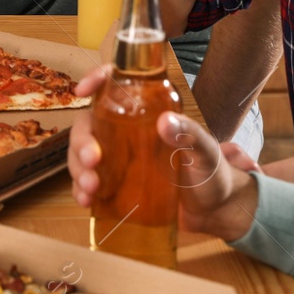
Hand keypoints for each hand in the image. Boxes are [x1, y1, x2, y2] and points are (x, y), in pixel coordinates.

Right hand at [65, 66, 259, 242]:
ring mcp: (117, 159)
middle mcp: (125, 132)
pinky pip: (88, 183)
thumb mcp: (206, 151)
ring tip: (90, 189)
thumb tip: (164, 121)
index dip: (95, 81)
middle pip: (88, 125)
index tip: (83, 90)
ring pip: (81, 155)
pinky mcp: (115, 186)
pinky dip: (80, 190)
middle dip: (81, 142)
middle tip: (92, 161)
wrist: (215, 212)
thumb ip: (190, 134)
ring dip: (78, 169)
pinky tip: (85, 201)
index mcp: (146, 113)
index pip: (115, 87)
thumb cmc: (212, 172)